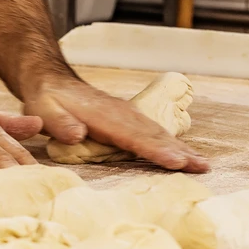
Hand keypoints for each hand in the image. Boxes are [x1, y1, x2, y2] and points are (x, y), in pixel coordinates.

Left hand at [24, 80, 209, 172]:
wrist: (51, 81)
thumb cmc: (48, 100)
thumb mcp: (45, 110)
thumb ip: (60, 123)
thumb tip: (77, 135)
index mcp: (104, 116)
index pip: (133, 136)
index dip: (156, 149)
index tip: (176, 161)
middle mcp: (121, 115)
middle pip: (154, 135)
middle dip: (180, 152)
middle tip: (203, 167)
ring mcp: (127, 116)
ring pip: (158, 133)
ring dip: (181, 149)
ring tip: (202, 165)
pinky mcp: (127, 120)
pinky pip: (152, 133)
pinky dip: (170, 144)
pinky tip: (183, 155)